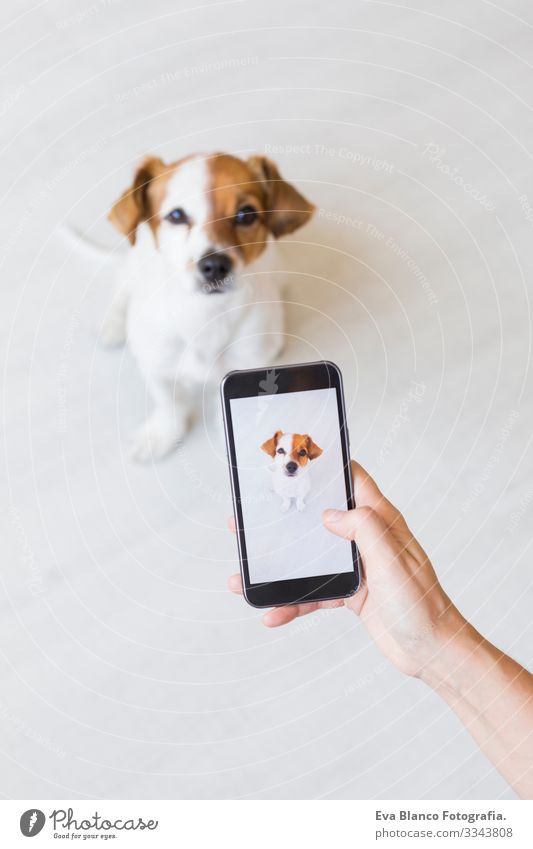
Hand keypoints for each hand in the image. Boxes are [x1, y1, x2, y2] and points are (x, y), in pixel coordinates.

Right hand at [228, 461, 462, 678]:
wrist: (432, 652)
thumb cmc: (423, 605)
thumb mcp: (392, 560)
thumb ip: (364, 528)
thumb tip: (330, 514)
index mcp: (382, 521)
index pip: (355, 481)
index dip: (330, 467)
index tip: (298, 459)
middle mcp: (368, 539)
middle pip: (321, 520)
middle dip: (287, 520)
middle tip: (254, 519)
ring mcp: (359, 566)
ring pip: (312, 559)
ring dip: (281, 567)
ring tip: (247, 575)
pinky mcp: (352, 593)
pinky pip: (315, 592)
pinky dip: (294, 602)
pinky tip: (274, 611)